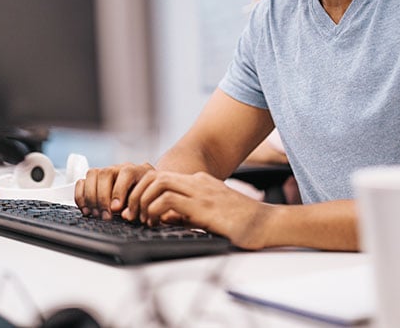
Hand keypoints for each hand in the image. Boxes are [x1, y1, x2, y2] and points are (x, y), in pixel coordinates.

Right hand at [74, 162, 154, 217]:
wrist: (143, 192)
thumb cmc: (144, 198)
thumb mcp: (146, 202)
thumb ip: (138, 206)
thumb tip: (125, 214)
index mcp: (137, 170)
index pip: (126, 173)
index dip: (119, 190)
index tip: (116, 209)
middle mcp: (119, 168)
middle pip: (105, 172)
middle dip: (102, 197)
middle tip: (105, 215)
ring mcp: (105, 172)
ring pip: (92, 174)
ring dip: (91, 197)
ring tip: (96, 214)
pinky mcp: (94, 180)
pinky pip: (81, 182)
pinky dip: (81, 196)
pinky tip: (87, 210)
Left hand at [125, 170, 271, 249]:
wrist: (268, 224)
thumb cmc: (243, 223)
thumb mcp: (209, 215)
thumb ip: (188, 213)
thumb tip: (163, 218)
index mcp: (200, 182)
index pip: (162, 178)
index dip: (144, 192)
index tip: (137, 210)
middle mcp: (198, 182)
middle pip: (155, 175)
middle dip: (137, 193)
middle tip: (131, 214)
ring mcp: (201, 191)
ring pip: (158, 182)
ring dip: (143, 200)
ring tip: (140, 219)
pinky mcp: (203, 206)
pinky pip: (168, 200)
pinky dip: (154, 210)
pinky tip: (155, 223)